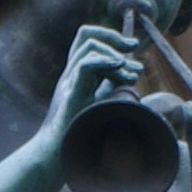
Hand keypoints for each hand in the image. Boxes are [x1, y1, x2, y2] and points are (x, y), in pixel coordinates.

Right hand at [45, 17, 143, 135]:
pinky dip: (105, 62)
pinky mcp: (71, 96)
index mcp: (76, 75)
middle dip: (114, 37)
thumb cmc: (79, 134)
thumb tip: (132, 74)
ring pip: (88, 47)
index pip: (88, 40)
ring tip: (132, 75)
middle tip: (134, 49)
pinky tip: (120, 69)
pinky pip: (84, 66)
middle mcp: (70, 74)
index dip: (111, 37)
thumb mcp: (100, 103)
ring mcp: (69, 83)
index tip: (133, 47)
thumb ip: (111, 86)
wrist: (57, 156)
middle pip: (86, 35)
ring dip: (114, 54)